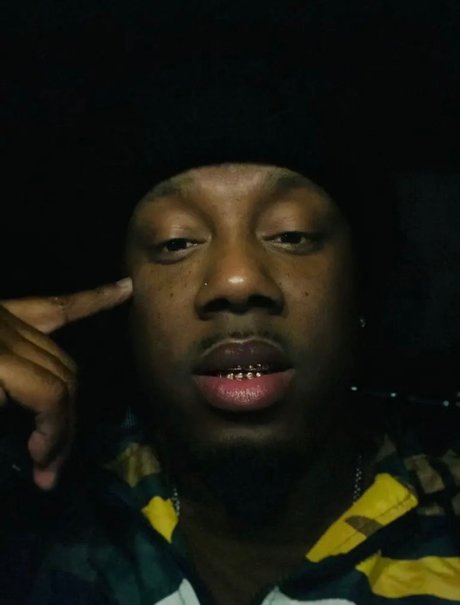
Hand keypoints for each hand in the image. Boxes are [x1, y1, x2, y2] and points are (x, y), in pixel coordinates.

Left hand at [0, 278, 132, 489]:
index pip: (51, 394)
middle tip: (47, 466)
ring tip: (57, 435)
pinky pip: (56, 306)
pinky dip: (93, 300)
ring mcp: (8, 315)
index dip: (55, 436)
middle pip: (65, 377)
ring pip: (64, 355)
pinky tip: (125, 289)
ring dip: (70, 397)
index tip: (39, 469)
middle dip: (64, 427)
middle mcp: (8, 331)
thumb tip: (29, 442)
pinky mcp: (5, 308)